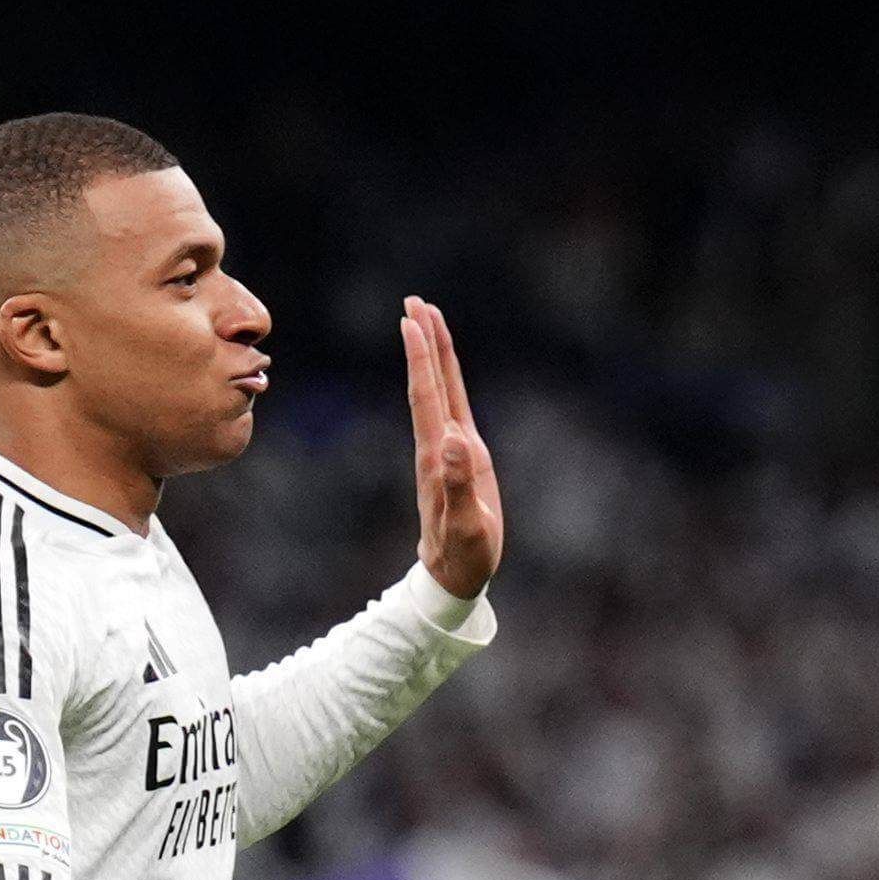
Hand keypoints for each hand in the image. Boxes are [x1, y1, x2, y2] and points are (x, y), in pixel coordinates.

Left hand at [402, 297, 501, 598]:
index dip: (422, 358)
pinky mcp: (461, 458)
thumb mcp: (466, 525)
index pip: (428, 397)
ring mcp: (449, 451)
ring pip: (440, 391)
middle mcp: (439, 447)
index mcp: (439, 457)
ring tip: (428, 319)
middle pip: (430, 384)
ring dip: (434, 355)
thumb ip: (458, 485)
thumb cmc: (463, 556)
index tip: (412, 321)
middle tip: (415, 302)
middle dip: (424, 342)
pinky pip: (453, 408)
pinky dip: (449, 381)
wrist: (453, 577)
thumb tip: (452, 439)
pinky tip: (446, 368)